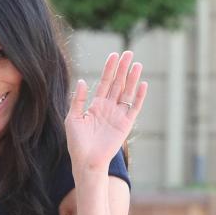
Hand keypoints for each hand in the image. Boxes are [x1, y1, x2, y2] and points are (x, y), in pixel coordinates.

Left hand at [65, 51, 147, 175]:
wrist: (87, 161)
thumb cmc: (77, 143)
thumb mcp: (72, 118)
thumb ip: (78, 100)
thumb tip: (82, 81)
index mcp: (96, 106)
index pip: (104, 83)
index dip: (109, 69)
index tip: (113, 55)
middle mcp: (109, 108)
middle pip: (117, 84)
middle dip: (122, 68)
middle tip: (128, 52)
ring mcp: (118, 116)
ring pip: (127, 93)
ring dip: (132, 79)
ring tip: (137, 64)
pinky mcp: (126, 125)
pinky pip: (134, 108)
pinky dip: (139, 96)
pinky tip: (142, 84)